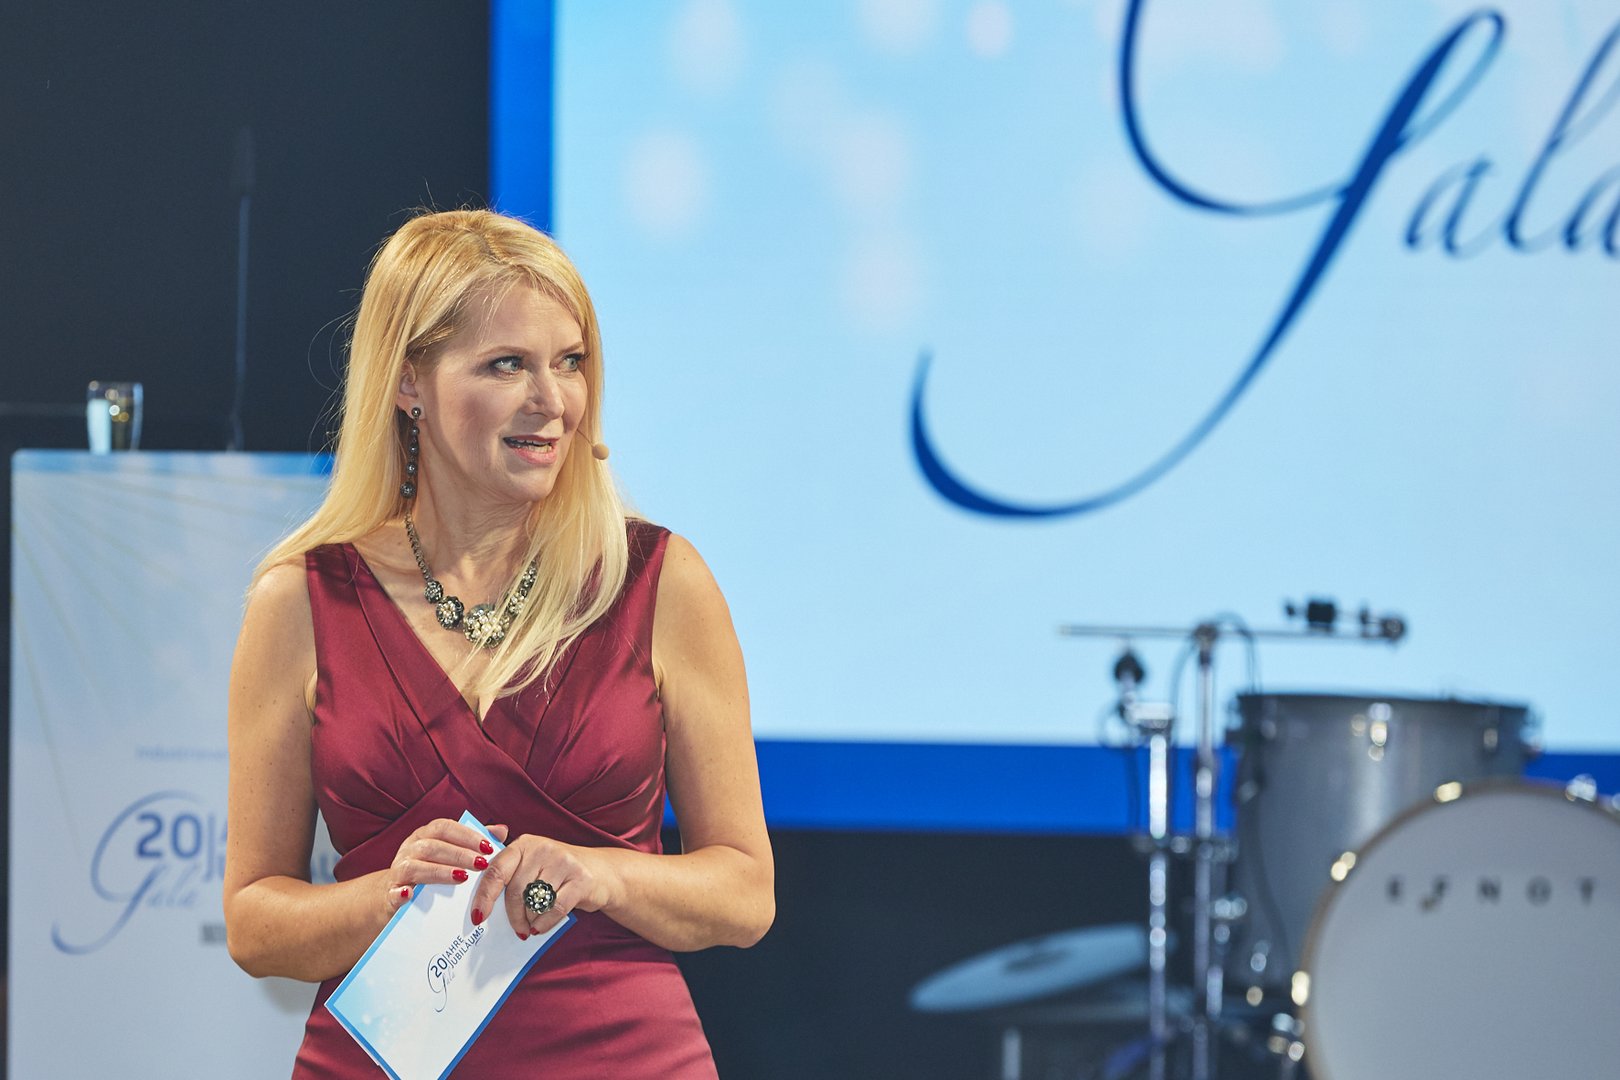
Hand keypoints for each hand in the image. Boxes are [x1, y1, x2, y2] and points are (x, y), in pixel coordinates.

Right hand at [383, 819, 510, 913]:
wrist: (395, 894)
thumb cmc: (430, 869)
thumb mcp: (450, 853)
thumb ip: (474, 842)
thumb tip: (501, 831)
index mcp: (425, 835)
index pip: (444, 828)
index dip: (466, 835)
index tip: (488, 847)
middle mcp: (410, 848)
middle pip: (432, 846)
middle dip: (459, 854)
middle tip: (481, 864)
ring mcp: (398, 870)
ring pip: (415, 866)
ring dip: (438, 871)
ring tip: (461, 878)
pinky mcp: (390, 894)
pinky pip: (393, 892)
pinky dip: (400, 893)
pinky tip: (410, 895)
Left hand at [470, 834, 613, 937]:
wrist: (602, 871)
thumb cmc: (557, 871)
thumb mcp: (532, 862)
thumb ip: (506, 869)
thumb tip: (471, 888)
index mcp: (524, 844)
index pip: (496, 870)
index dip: (484, 896)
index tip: (478, 917)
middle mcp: (543, 848)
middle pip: (516, 890)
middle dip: (513, 915)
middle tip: (516, 929)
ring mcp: (564, 862)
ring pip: (535, 902)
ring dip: (530, 919)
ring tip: (532, 923)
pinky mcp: (581, 879)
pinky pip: (555, 909)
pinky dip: (545, 923)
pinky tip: (541, 927)